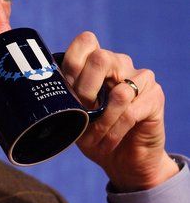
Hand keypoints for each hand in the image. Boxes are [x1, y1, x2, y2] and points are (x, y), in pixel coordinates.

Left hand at [61, 32, 178, 191]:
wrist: (123, 161)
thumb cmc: (95, 135)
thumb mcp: (74, 116)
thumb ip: (66, 97)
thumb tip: (48, 88)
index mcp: (98, 62)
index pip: (86, 41)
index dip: (73, 65)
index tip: (68, 92)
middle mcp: (120, 64)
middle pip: (100, 58)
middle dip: (85, 91)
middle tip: (82, 114)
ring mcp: (141, 78)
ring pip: (118, 92)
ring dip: (102, 121)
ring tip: (94, 139)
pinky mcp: (155, 97)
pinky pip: (130, 112)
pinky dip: (114, 131)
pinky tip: (108, 143)